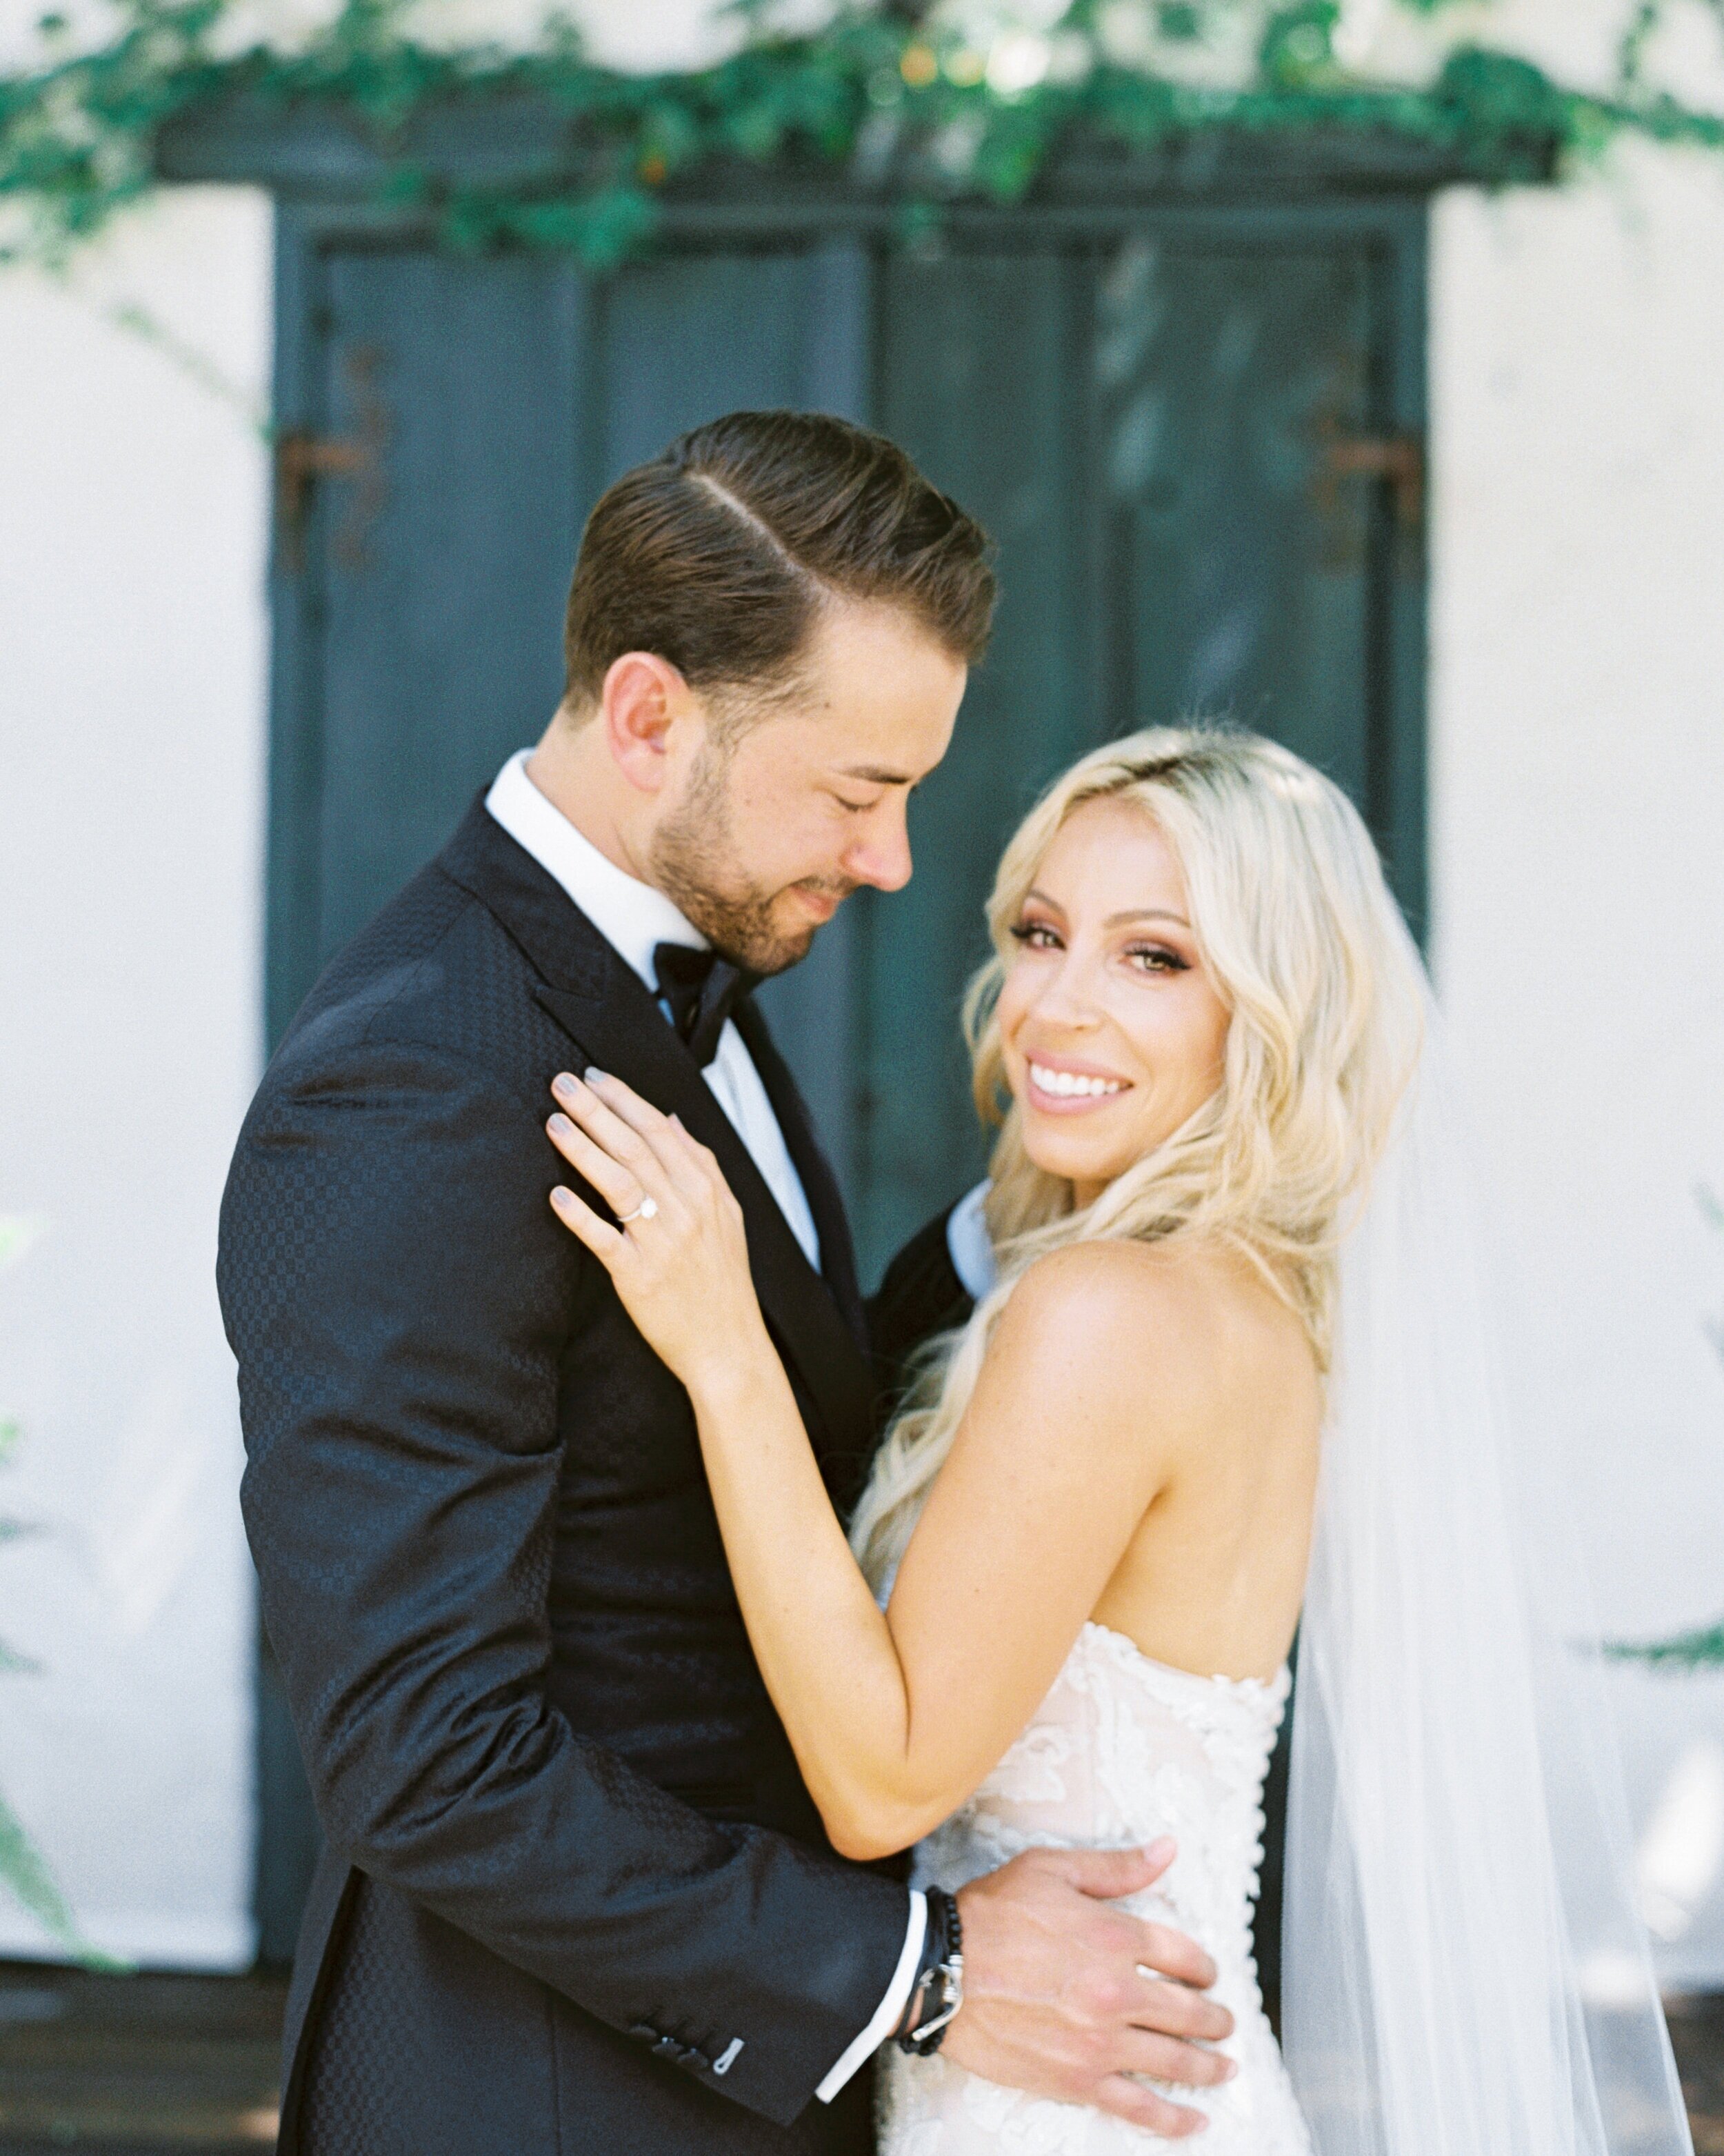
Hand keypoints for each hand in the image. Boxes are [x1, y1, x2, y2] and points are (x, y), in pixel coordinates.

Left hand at [545, 1070, 767, 1390]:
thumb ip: (701, 1163)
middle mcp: (686, 1209)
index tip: (592, 1076)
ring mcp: (662, 1242)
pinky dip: (579, 1216)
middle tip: (560, 1083)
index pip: (659, 1130)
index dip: (624, 1099)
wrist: (728, 1345)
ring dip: (582, 1149)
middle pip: (634, 1147)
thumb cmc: (722, 1280)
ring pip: (617, 1183)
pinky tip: (555, 1195)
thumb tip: (672, 1119)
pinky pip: (603, 1239)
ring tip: (552, 1123)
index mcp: (706, 1190)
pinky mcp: (639, 1276)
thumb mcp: (727, 1214)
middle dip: (595, 1110)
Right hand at [944, 1842, 1234, 2138]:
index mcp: (1115, 1937)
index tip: (1208, 1974)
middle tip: (1225, 2022)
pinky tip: (1197, 2119)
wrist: (941, 1970)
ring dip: (1208, 2066)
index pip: (1184, 1955)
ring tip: (1224, 2066)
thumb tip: (1168, 1849)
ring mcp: (1101, 2043)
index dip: (1204, 1966)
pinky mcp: (1078, 2081)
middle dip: (1215, 2018)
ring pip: (1174, 2061)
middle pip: (1188, 2012)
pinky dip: (1174, 2118)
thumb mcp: (1053, 1869)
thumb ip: (1117, 1866)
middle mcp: (1119, 1992)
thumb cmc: (992, 1913)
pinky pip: (1139, 2107)